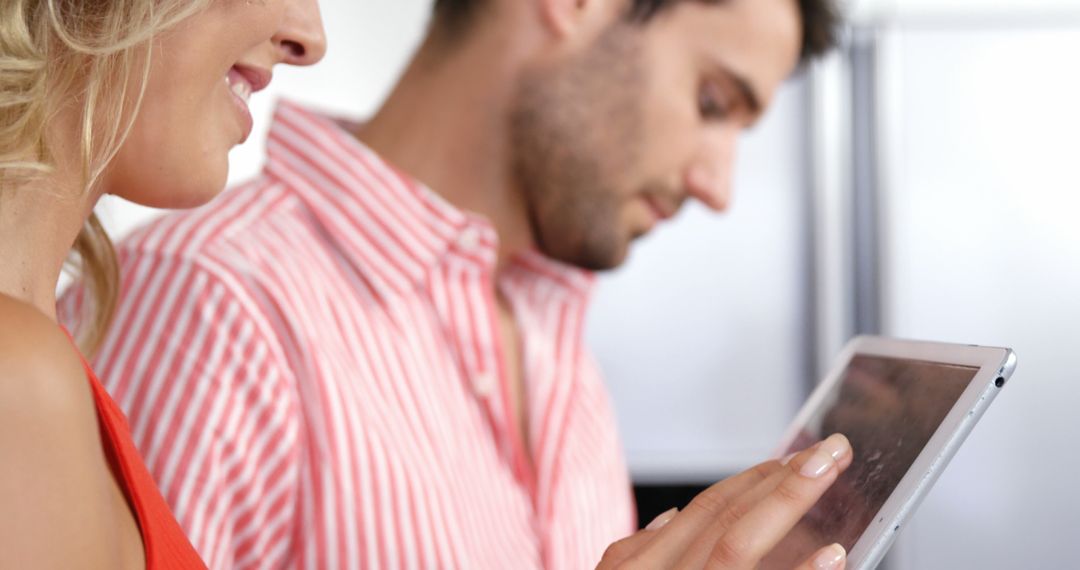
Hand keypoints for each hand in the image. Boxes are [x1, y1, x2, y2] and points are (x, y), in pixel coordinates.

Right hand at [597, 434, 852, 568]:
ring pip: (735, 541)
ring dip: (788, 500)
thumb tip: (671, 517)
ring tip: (829, 471)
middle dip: (782, 477)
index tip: (799, 458)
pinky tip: (834, 555)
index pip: (707, 509)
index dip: (755, 479)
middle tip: (832, 450)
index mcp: (637, 564)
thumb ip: (639, 552)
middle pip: (724, 515)